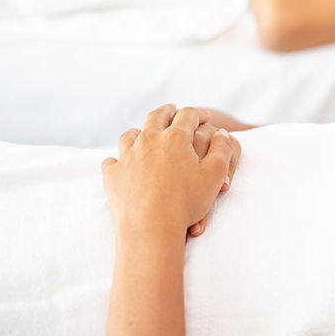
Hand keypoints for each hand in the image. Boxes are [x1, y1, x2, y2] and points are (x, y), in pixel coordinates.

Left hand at [101, 105, 237, 236]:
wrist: (151, 226)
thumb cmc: (187, 201)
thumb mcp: (216, 174)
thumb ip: (222, 149)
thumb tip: (222, 133)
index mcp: (176, 137)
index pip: (188, 115)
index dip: (199, 113)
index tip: (205, 116)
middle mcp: (149, 140)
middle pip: (157, 116)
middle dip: (167, 111)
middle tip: (172, 109)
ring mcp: (128, 156)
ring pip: (130, 135)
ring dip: (139, 131)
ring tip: (144, 132)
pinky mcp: (113, 175)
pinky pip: (111, 161)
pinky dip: (118, 160)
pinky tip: (122, 163)